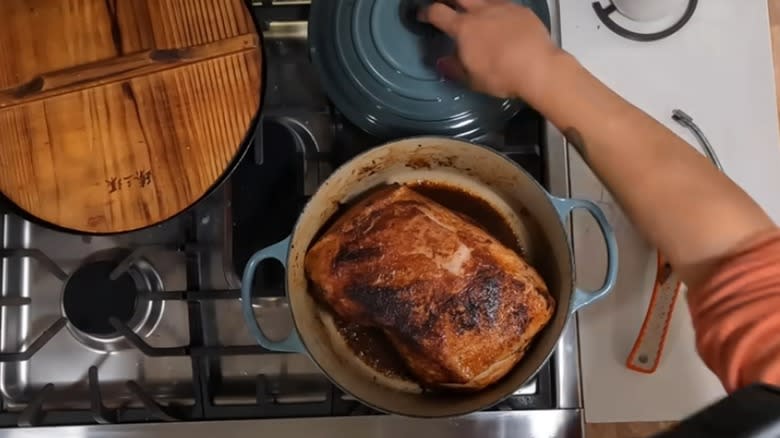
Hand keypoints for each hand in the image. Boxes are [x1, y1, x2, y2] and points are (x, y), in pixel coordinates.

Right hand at [419, 0, 560, 100]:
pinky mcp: (521, 10)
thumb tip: (442, 61)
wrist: (538, 67)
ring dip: (473, 3)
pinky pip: (503, 4)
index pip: (437, 12)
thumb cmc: (501, 76)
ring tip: (473, 10)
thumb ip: (454, 67)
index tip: (422, 15)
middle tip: (444, 4)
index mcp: (463, 28)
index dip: (426, 12)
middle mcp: (481, 11)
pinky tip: (500, 19)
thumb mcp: (472, 79)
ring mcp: (503, 7)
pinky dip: (496, 9)